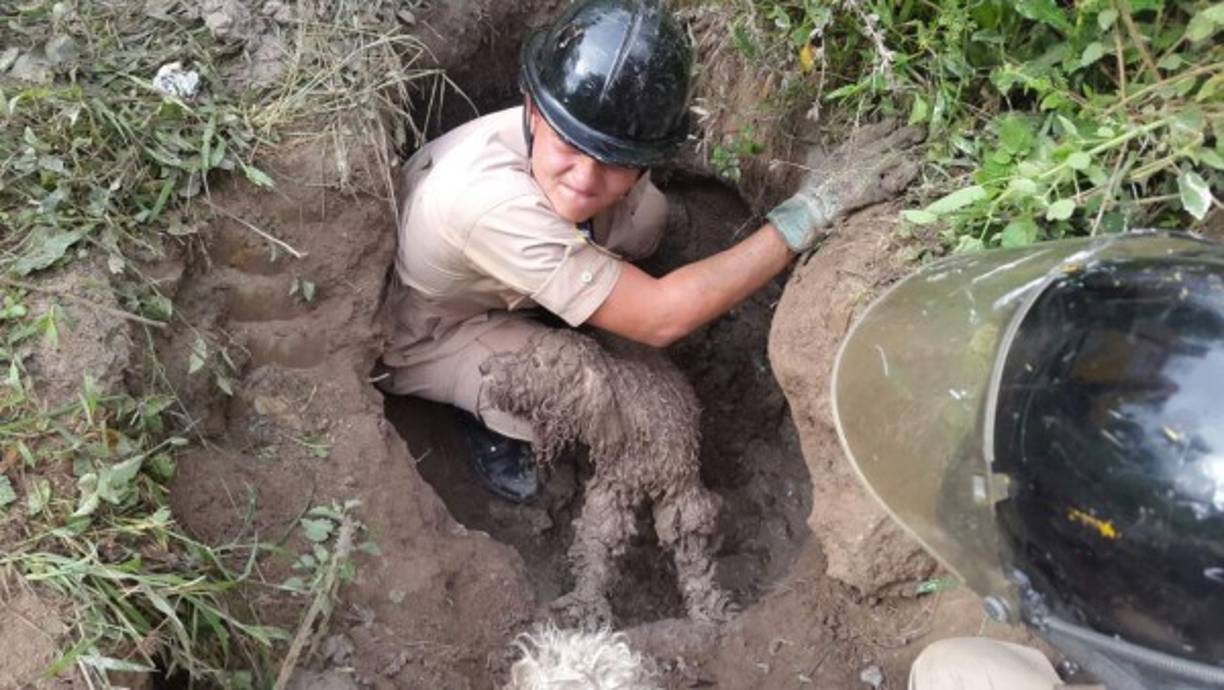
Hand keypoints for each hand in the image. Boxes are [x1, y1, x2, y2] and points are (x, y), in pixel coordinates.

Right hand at [768, 118, 924, 251]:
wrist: (812, 207)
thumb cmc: (812, 186)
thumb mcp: (816, 158)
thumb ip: (822, 144)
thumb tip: (813, 121)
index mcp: (846, 148)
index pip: (869, 132)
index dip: (884, 125)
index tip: (894, 121)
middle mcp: (859, 157)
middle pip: (887, 141)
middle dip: (905, 134)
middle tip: (920, 131)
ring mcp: (867, 173)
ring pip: (894, 157)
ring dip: (907, 154)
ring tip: (919, 151)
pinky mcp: (872, 191)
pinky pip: (894, 181)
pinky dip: (904, 176)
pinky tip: (913, 169)